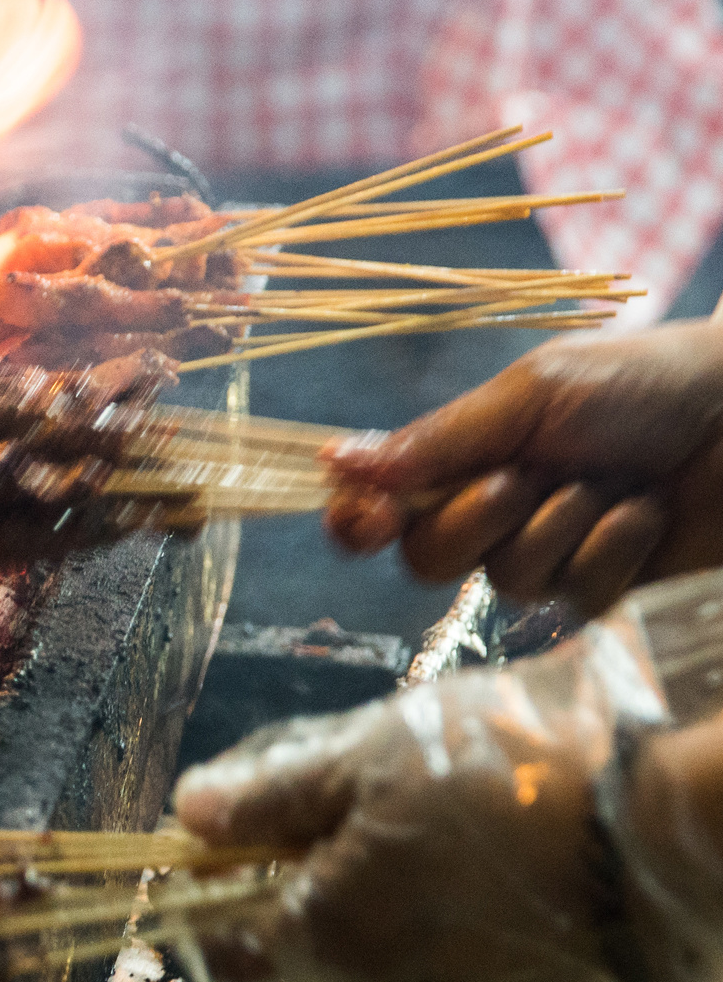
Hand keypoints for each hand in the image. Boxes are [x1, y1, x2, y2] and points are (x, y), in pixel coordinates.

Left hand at [173, 590, 722, 981]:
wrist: (684, 833)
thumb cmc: (508, 779)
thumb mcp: (368, 759)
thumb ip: (272, 797)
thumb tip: (188, 813)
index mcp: (319, 947)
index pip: (217, 949)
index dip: (204, 888)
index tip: (226, 824)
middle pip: (303, 944)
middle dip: (302, 875)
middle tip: (346, 786)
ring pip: (385, 951)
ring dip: (382, 889)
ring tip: (432, 802)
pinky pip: (460, 960)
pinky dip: (453, 909)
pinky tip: (493, 842)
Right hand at [322, 323, 722, 615]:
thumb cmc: (643, 385)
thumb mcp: (533, 395)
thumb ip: (438, 439)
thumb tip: (336, 460)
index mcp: (463, 457)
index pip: (377, 505)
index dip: (357, 521)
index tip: (366, 520)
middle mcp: (492, 510)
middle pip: (426, 559)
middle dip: (473, 521)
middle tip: (523, 478)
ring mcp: (547, 551)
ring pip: (504, 581)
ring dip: (559, 527)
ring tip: (611, 484)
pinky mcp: (603, 586)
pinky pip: (574, 596)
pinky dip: (610, 550)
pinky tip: (644, 513)